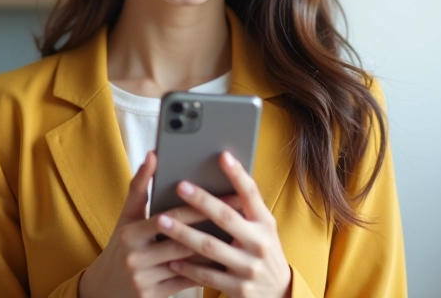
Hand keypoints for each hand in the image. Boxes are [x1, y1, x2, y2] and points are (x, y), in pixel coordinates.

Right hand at [80, 151, 240, 297]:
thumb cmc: (120, 246)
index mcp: (131, 233)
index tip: (224, 194)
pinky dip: (205, 271)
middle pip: (182, 240)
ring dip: (213, 249)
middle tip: (239, 214)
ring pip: (187, 263)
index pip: (170, 217)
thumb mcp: (126, 217)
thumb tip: (152, 155)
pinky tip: (223, 261)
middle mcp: (136, 257)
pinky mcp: (153, 297)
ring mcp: (145, 279)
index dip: (198, 206)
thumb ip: (139, 187)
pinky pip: (186, 283)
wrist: (104, 289)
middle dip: (213, 226)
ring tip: (237, 235)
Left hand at [155, 151, 292, 297]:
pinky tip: (170, 260)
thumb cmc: (262, 251)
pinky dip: (187, 268)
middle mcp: (259, 243)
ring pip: (210, 247)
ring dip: (183, 233)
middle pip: (226, 218)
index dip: (237, 174)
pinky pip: (207, 276)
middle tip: (180, 186)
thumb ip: (246, 208)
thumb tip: (223, 175)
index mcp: (265, 223)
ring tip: (161, 221)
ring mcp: (249, 267)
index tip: (222, 156)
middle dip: (201, 201)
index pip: (251, 194)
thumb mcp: (263, 228)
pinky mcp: (238, 288)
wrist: (279, 293)